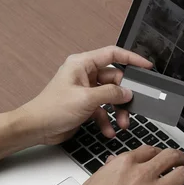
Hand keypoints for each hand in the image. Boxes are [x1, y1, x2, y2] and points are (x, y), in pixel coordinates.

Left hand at [20, 46, 151, 144]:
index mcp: (82, 64)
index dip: (131, 58)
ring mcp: (86, 90)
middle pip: (115, 80)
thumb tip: (127, 93)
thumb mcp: (87, 99)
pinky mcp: (86, 105)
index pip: (112, 54)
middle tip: (131, 107)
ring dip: (118, 111)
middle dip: (124, 97)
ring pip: (111, 97)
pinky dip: (108, 120)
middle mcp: (85, 75)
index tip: (146, 66)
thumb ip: (111, 94)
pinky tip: (109, 130)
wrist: (37, 128)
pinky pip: (104, 110)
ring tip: (122, 123)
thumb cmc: (52, 109)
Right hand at [67, 145, 183, 184]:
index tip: (161, 155)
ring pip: (183, 174)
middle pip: (170, 157)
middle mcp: (142, 174)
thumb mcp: (93, 182)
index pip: (149, 150)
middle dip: (179, 157)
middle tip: (182, 160)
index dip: (158, 152)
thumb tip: (112, 163)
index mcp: (125, 164)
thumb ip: (107, 170)